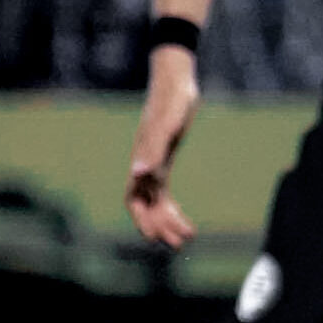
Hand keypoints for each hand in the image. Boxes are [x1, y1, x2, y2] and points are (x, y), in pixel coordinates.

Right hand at [127, 51, 198, 247]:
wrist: (176, 78)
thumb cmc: (172, 98)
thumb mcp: (167, 123)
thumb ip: (153, 149)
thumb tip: (138, 174)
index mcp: (143, 161)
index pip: (136, 199)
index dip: (143, 219)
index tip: (155, 238)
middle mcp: (145, 166)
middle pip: (147, 205)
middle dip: (160, 226)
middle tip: (180, 243)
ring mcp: (154, 162)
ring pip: (156, 200)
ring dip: (167, 219)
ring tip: (186, 236)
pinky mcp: (164, 156)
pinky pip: (163, 189)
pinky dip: (171, 204)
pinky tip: (180, 215)